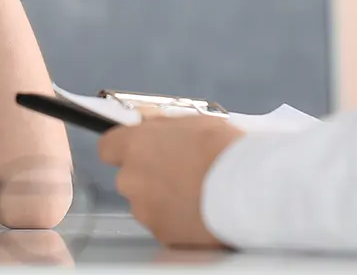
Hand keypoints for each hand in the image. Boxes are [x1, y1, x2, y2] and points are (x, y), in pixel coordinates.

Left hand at [98, 115, 244, 248]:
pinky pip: (164, 224)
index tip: (138, 149)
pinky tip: (201, 209)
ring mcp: (145, 210)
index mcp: (136, 145)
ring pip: (146, 203)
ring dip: (163, 199)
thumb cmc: (223, 149)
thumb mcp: (193, 121)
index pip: (108, 147)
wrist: (248, 190)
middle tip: (179, 171)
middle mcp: (132, 179)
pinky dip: (177, 219)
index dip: (123, 148)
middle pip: (129, 177)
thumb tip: (147, 122)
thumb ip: (162, 125)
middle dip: (148, 175)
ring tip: (196, 192)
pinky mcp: (162, 235)